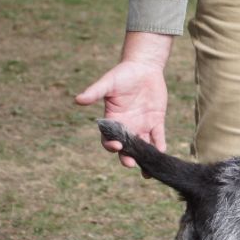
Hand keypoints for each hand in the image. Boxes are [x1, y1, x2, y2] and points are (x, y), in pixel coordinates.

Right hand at [75, 32, 172, 167]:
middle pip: (126, 148)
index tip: (117, 146)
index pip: (108, 138)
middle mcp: (126, 126)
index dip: (111, 145)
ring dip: (145, 159)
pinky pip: (158, 137)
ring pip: (143, 147)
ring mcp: (142, 126)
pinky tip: (162, 153)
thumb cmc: (122, 74)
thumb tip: (78, 100)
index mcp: (112, 120)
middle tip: (131, 164)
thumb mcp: (108, 82)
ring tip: (148, 172)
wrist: (144, 68)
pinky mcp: (156, 122)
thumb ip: (94, 92)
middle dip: (128, 158)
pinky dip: (159, 145)